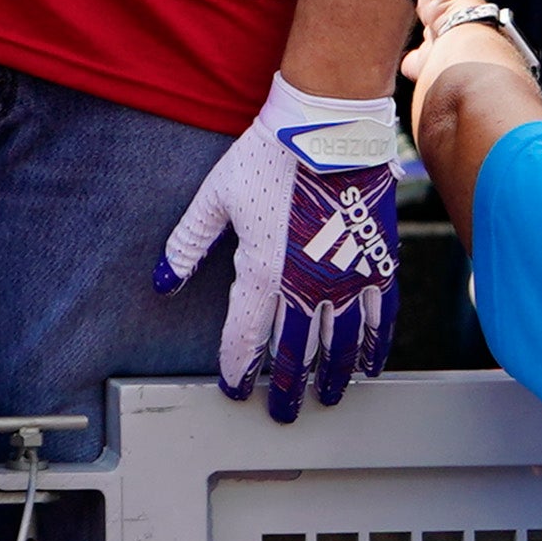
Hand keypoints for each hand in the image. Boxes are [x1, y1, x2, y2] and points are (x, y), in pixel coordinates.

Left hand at [156, 73, 402, 421]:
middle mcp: (308, 287)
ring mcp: (348, 278)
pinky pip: (380, 318)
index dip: (238, 367)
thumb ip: (187, 244)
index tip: (233, 388)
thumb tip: (162, 281)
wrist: (327, 127)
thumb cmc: (266, 157)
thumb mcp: (214, 198)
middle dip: (286, 386)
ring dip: (331, 377)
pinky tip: (369, 366)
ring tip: (326, 399)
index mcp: (263, 273)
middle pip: (295, 352)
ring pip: (340, 345)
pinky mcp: (378, 264)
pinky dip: (374, 346)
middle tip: (280, 413)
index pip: (245, 337)